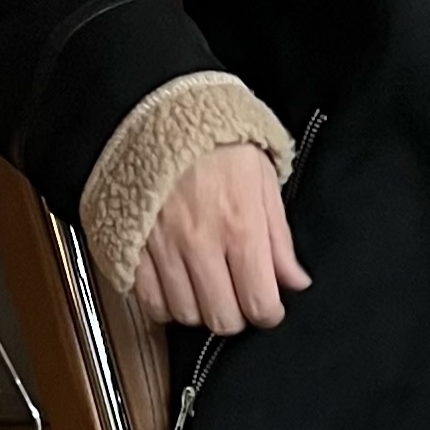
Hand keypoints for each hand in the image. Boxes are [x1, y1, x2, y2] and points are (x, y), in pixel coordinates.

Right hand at [131, 140, 310, 334]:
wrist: (160, 110)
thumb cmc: (218, 141)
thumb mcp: (263, 181)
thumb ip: (279, 239)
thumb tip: (296, 282)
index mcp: (240, 227)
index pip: (260, 303)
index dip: (269, 313)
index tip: (268, 305)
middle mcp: (200, 243)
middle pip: (222, 319)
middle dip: (236, 315)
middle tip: (238, 296)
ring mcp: (162, 247)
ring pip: (185, 315)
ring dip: (200, 310)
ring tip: (207, 288)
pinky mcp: (132, 245)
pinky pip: (149, 300)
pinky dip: (165, 304)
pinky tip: (177, 286)